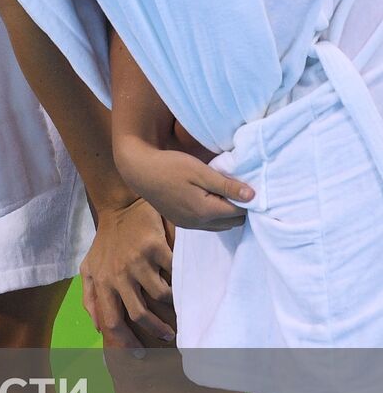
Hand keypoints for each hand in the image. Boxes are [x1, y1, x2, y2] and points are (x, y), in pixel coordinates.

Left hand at [79, 198, 174, 348]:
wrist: (119, 206)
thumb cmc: (105, 242)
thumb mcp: (88, 268)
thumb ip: (89, 297)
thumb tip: (97, 328)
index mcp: (102, 283)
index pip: (112, 321)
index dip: (126, 342)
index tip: (140, 355)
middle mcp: (118, 275)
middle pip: (139, 313)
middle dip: (157, 329)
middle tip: (170, 337)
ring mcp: (136, 261)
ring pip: (160, 295)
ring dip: (174, 306)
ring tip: (182, 308)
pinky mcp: (154, 247)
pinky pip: (173, 272)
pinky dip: (182, 280)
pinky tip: (189, 284)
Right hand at [115, 135, 253, 230]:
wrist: (139, 170)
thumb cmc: (170, 167)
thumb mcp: (201, 171)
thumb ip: (226, 186)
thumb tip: (253, 196)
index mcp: (205, 211)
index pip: (240, 211)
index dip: (245, 198)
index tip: (243, 182)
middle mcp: (198, 223)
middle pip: (233, 222)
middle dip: (238, 207)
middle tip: (233, 187)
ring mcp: (188, 225)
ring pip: (221, 226)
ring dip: (226, 212)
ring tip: (221, 192)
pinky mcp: (181, 222)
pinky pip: (207, 225)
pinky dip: (214, 215)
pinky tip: (208, 198)